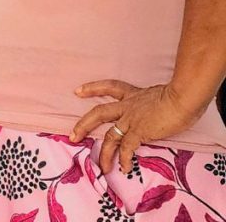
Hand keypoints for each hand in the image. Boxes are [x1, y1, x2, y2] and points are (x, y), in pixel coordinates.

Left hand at [70, 80, 205, 173]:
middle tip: (73, 136)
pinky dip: (124, 159)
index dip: (92, 89)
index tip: (78, 91)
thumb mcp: (161, 95)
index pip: (108, 87)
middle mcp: (128, 106)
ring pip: (110, 136)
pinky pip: (127, 148)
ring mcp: (131, 119)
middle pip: (99, 113)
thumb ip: (153, 103)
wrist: (183, 98)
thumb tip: (159, 111)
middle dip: (84, 125)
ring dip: (105, 153)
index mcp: (132, 95)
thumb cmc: (180, 94)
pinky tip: (124, 168)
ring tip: (102, 167)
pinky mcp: (139, 131)